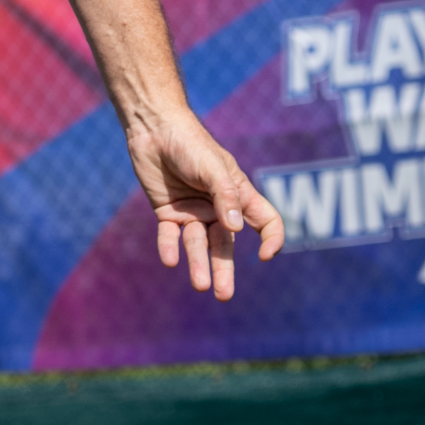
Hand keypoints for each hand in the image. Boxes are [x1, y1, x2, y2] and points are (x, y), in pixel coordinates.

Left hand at [126, 111, 282, 300]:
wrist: (154, 128)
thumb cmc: (190, 143)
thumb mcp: (213, 167)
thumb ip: (224, 196)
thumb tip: (236, 228)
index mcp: (238, 195)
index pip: (265, 221)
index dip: (271, 238)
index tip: (264, 255)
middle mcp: (217, 208)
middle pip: (225, 244)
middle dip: (224, 269)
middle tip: (223, 296)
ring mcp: (193, 211)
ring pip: (197, 244)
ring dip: (198, 264)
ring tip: (201, 286)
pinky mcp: (168, 212)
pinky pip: (170, 236)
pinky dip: (170, 248)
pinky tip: (171, 261)